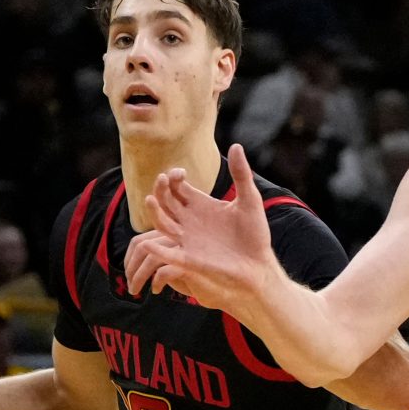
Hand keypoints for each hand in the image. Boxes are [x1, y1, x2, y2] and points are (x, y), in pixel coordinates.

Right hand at [123, 144, 282, 311]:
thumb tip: (236, 145)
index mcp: (200, 204)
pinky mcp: (189, 259)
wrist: (258, 264)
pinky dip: (158, 251)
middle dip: (161, 189)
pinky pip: (169, 255)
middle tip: (163, 179)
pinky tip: (149, 246)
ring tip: (150, 199)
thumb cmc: (254, 234)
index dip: (174, 177)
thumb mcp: (250, 200)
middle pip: (166, 201)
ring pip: (162, 223)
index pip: (177, 187)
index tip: (179, 173)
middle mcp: (189, 220)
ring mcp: (187, 239)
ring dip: (154, 212)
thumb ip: (242, 175)